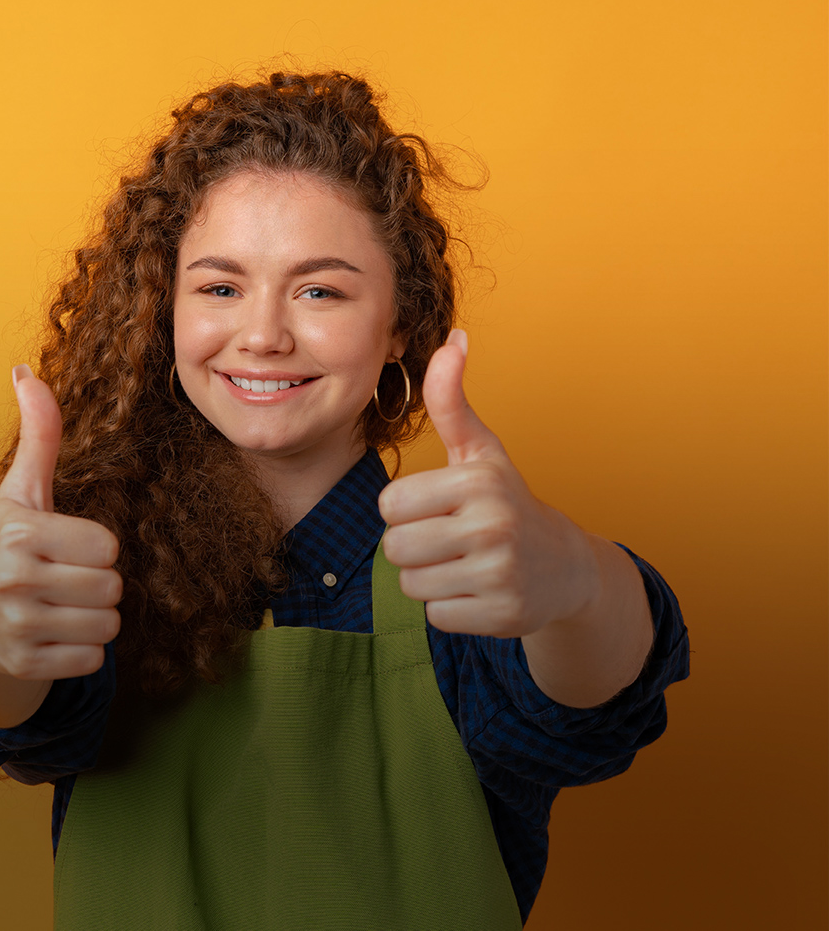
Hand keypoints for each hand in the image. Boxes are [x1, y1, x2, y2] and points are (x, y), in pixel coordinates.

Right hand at [0, 365, 121, 679]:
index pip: (106, 546)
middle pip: (111, 587)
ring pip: (107, 627)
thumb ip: (39, 434)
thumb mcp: (22, 490)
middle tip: (66, 578)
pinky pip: (92, 661)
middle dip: (98, 584)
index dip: (94, 546)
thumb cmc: (7, 542)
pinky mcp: (25, 665)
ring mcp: (18, 627)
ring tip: (63, 606)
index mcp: (19, 534)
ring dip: (94, 618)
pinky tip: (54, 634)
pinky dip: (81, 651)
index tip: (66, 546)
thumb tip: (27, 371)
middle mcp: (15, 581)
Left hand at [377, 330, 597, 637]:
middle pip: (395, 548)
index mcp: (478, 481)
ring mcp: (500, 574)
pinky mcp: (502, 616)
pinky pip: (435, 615)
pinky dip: (449, 607)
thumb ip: (451, 400)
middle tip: (448, 539)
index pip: (390, 505)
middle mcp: (493, 526)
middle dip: (412, 546)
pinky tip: (476, 590)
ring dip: (428, 578)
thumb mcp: (479, 450)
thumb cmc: (504, 500)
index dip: (406, 509)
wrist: (563, 566)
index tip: (438, 506)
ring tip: (462, 563)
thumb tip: (454, 338)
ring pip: (411, 585)